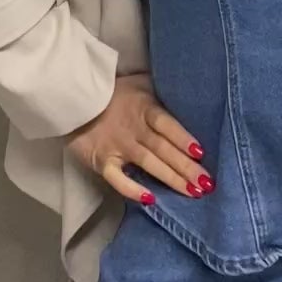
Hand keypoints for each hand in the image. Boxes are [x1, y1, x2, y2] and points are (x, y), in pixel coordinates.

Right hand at [63, 71, 212, 204]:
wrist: (74, 97)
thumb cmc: (114, 91)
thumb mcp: (140, 82)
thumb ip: (161, 88)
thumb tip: (187, 87)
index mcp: (144, 108)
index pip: (167, 125)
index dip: (183, 138)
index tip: (201, 153)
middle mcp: (134, 129)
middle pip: (163, 149)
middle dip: (186, 167)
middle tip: (207, 183)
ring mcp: (118, 146)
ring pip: (149, 164)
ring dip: (171, 179)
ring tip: (191, 191)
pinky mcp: (102, 161)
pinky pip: (118, 179)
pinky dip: (132, 189)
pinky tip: (151, 199)